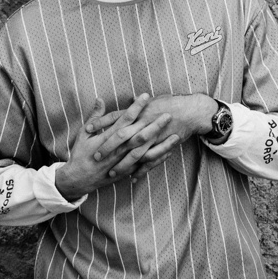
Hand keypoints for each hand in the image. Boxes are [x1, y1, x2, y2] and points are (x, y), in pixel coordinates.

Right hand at [55, 94, 174, 200]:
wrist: (78, 180)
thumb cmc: (80, 155)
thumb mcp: (83, 134)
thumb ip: (95, 117)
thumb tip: (100, 99)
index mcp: (108, 137)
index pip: (125, 119)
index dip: (136, 107)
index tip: (146, 96)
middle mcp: (118, 149)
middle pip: (139, 135)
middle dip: (154, 124)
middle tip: (168, 113)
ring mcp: (123, 162)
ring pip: (146, 152)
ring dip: (161, 143)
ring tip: (176, 135)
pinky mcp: (127, 171)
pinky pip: (145, 165)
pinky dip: (157, 159)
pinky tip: (169, 152)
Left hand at [95, 93, 217, 180]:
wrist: (190, 111)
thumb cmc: (169, 103)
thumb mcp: (150, 101)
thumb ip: (138, 104)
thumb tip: (125, 100)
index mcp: (138, 111)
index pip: (115, 117)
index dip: (101, 122)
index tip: (87, 128)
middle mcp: (143, 124)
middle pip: (121, 137)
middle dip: (108, 148)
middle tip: (96, 157)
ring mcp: (153, 137)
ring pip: (134, 153)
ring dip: (123, 164)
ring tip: (112, 173)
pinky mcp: (162, 146)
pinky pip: (150, 161)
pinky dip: (141, 170)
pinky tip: (133, 178)